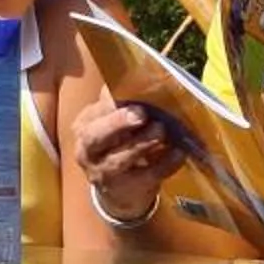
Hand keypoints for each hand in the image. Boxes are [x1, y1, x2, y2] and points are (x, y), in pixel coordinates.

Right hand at [69, 95, 179, 220]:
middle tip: (141, 114)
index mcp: (84, 126)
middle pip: (94, 136)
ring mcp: (103, 173)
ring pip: (119, 159)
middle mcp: (87, 151)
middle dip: (117, 123)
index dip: (113, 103)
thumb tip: (149, 72)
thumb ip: (124, 103)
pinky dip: (165, 164)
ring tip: (162, 130)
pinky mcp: (125, 190)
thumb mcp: (114, 123)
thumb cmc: (119, 145)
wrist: (119, 192)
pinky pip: (146, 176)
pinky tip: (179, 153)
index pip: (95, 111)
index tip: (133, 97)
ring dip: (143, 143)